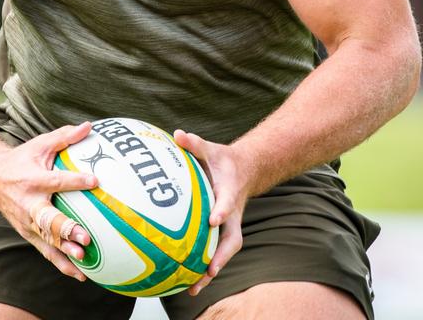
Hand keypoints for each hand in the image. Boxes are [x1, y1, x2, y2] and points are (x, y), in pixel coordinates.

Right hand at [0, 122, 98, 279]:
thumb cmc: (21, 160)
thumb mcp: (40, 144)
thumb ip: (64, 137)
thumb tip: (89, 126)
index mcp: (34, 180)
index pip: (56, 181)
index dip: (75, 181)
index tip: (95, 181)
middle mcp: (30, 203)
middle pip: (48, 219)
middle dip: (66, 229)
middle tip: (85, 237)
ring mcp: (28, 221)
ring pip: (47, 240)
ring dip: (65, 252)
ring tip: (85, 262)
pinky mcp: (28, 233)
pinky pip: (46, 252)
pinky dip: (62, 263)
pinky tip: (83, 275)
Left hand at [173, 129, 253, 295]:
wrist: (243, 170)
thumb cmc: (221, 160)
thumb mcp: (209, 148)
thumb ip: (194, 143)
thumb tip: (178, 134)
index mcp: (230, 192)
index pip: (228, 202)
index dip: (222, 210)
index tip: (213, 219)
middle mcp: (231, 214)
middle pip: (230, 240)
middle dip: (220, 256)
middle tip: (207, 271)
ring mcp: (227, 226)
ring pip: (222, 252)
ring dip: (210, 271)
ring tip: (193, 289)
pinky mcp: (220, 232)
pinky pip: (211, 251)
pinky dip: (201, 266)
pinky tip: (183, 281)